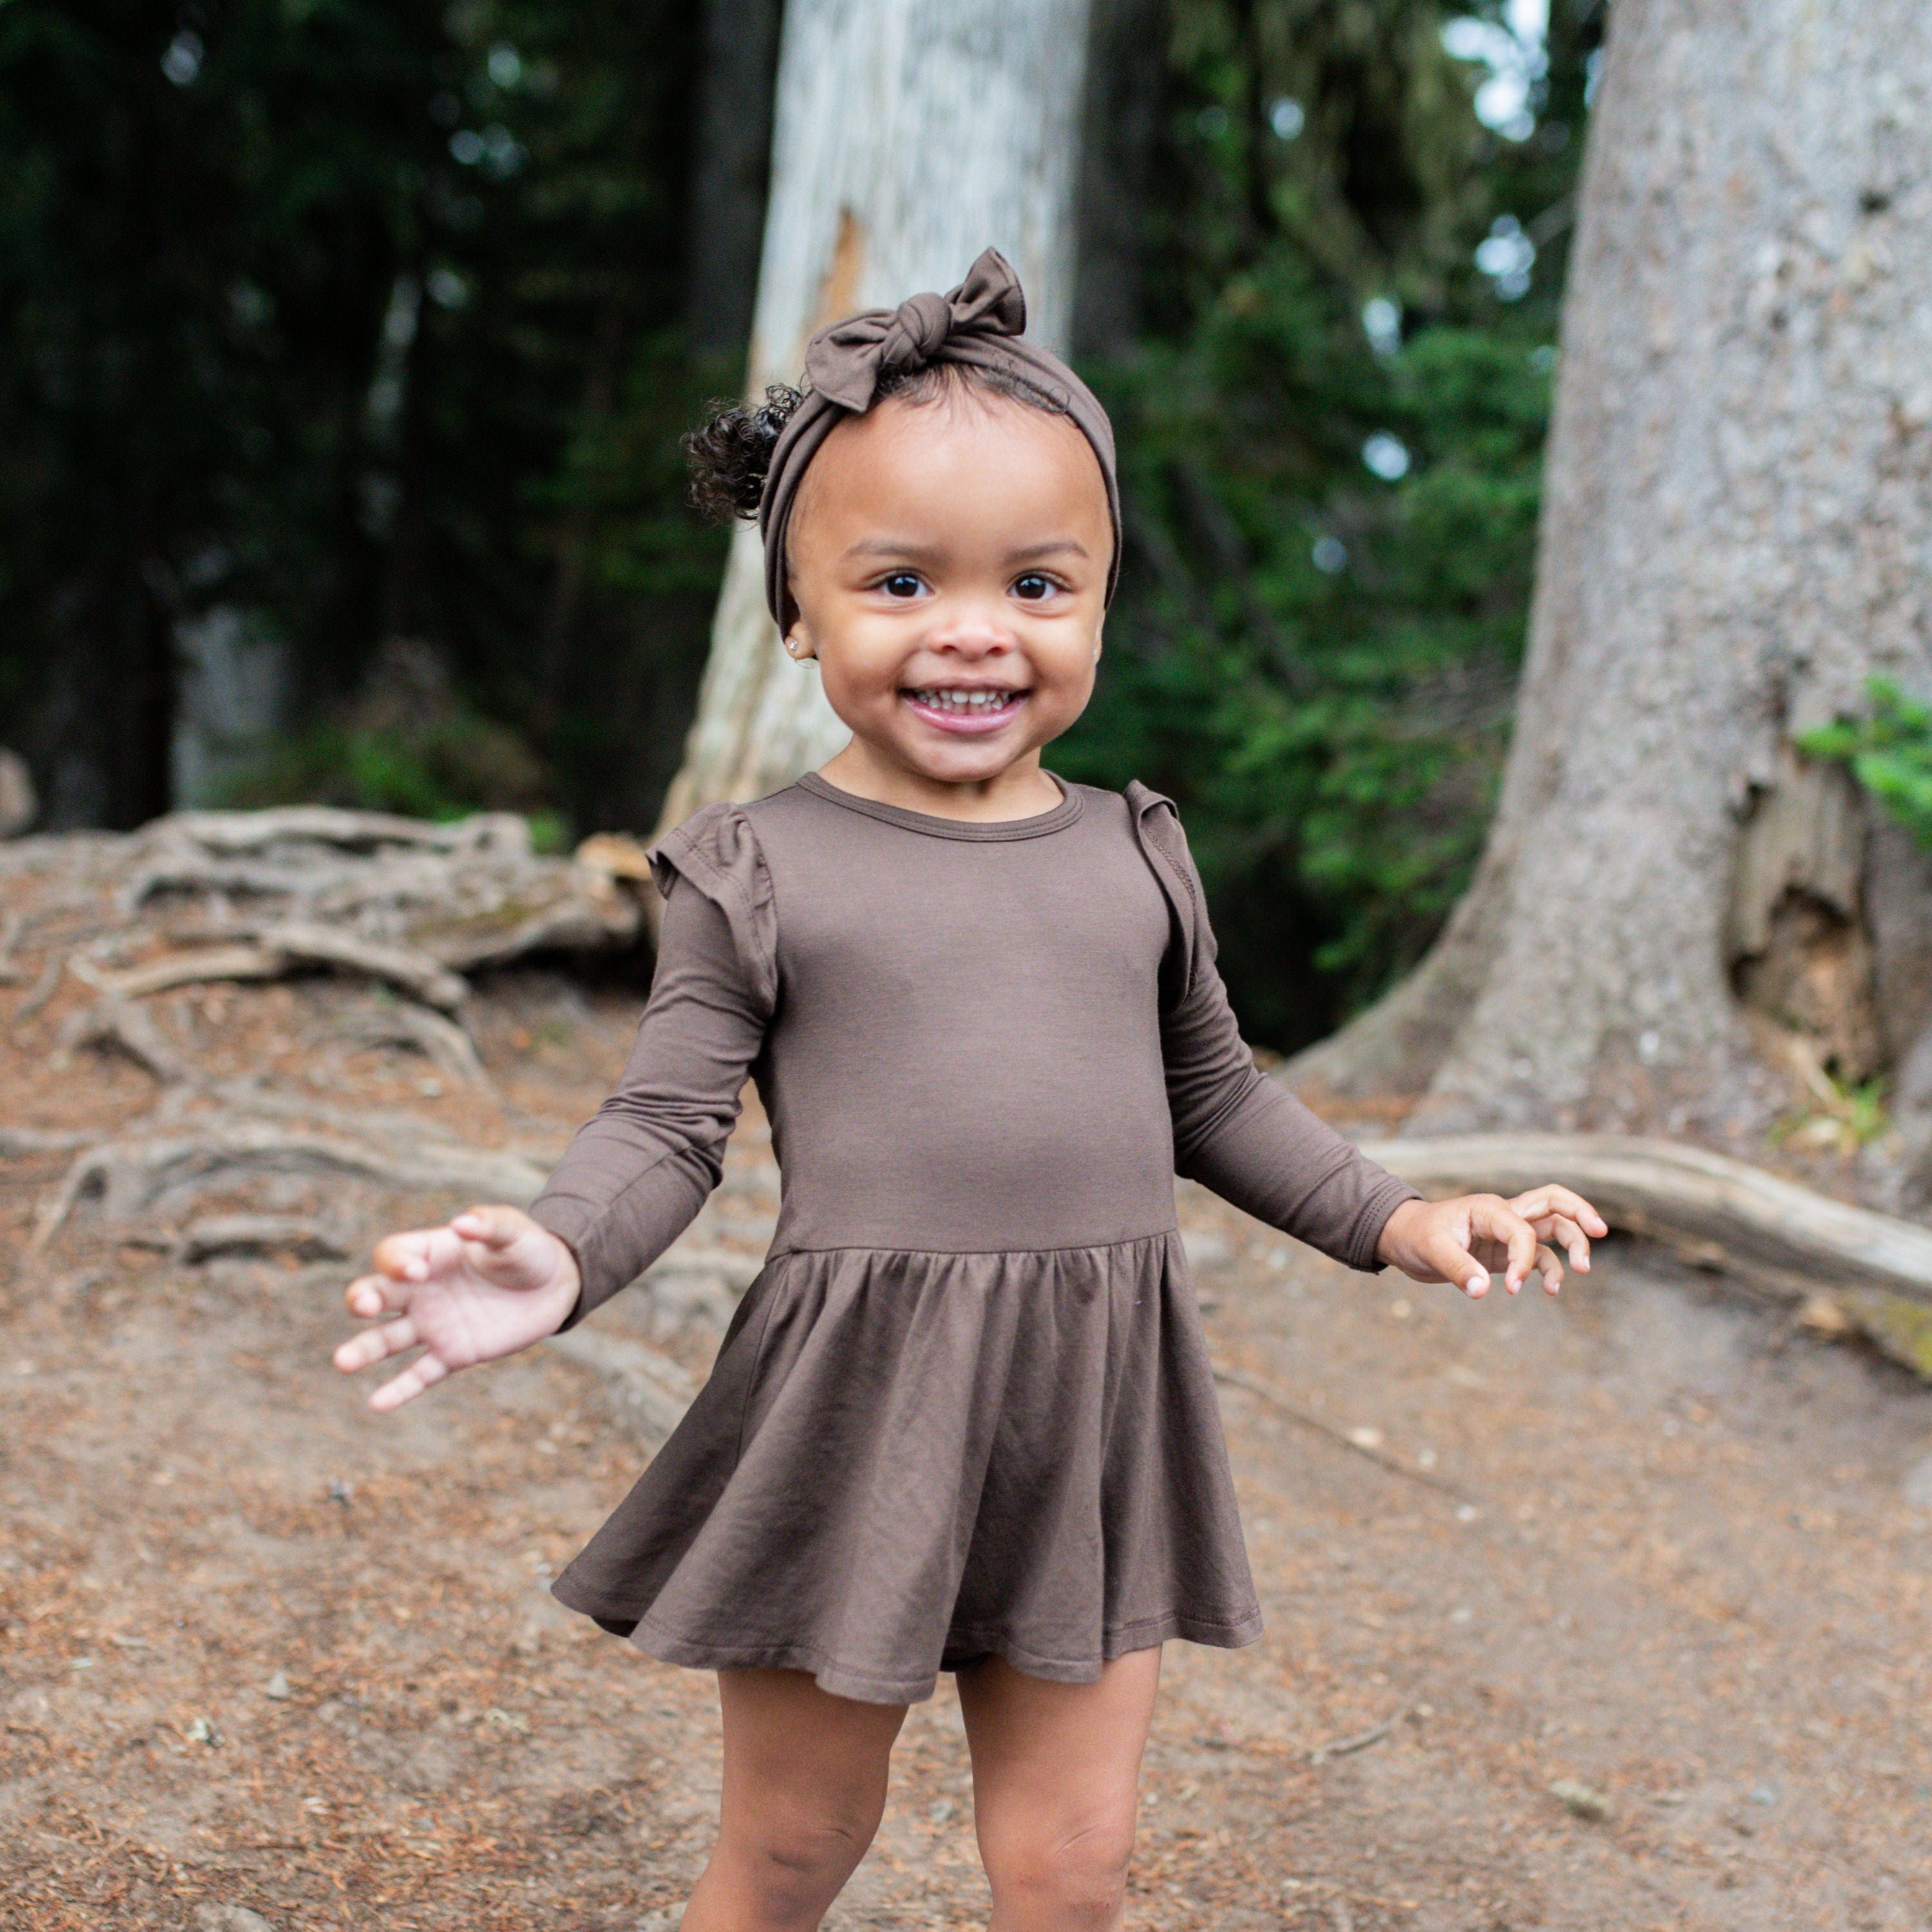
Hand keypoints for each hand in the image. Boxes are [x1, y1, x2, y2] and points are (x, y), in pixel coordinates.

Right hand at [332, 1205, 581, 1410]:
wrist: (554, 1287)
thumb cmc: (528, 1250)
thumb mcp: (514, 1231)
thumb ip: (490, 1224)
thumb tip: (462, 1223)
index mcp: (430, 1254)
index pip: (393, 1255)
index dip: (397, 1262)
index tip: (419, 1271)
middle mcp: (421, 1290)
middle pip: (376, 1294)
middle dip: (363, 1300)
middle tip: (364, 1307)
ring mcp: (433, 1325)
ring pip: (386, 1339)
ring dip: (363, 1350)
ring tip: (343, 1362)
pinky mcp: (451, 1355)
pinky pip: (419, 1375)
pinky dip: (399, 1390)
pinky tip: (377, 1404)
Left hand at [1375, 1186, 1606, 1298]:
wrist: (1402, 1238)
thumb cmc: (1415, 1236)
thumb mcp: (1430, 1250)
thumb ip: (1457, 1268)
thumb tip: (1481, 1290)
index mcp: (1489, 1209)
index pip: (1523, 1230)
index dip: (1524, 1260)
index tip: (1511, 1287)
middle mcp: (1504, 1215)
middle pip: (1554, 1202)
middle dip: (1580, 1213)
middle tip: (1600, 1231)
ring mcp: (1507, 1232)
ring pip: (1554, 1227)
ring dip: (1573, 1244)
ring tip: (1582, 1272)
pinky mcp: (1505, 1251)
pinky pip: (1539, 1255)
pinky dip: (1549, 1269)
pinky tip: (1551, 1290)